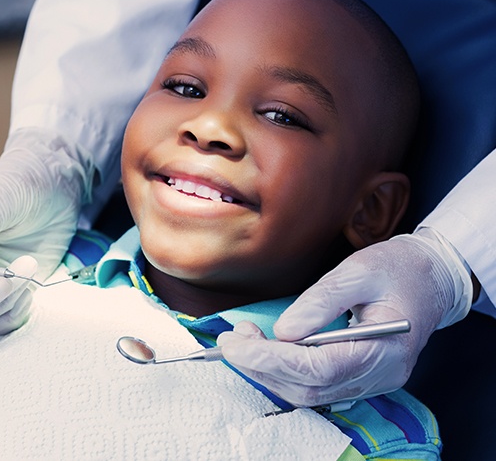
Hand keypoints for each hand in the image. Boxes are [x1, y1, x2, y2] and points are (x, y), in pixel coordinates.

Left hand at [217, 229, 472, 405]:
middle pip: (310, 388)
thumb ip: (321, 301)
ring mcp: (371, 381)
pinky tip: (265, 352)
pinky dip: (283, 374)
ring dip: (268, 372)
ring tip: (243, 341)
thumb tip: (283, 331)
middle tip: (232, 339)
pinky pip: (316, 387)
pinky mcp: (360, 377)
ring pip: (309, 394)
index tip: (235, 342)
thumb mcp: (359, 270)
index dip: (271, 359)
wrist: (430, 278)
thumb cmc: (397, 269)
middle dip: (262, 367)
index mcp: (385, 349)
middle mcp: (379, 375)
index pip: (318, 369)